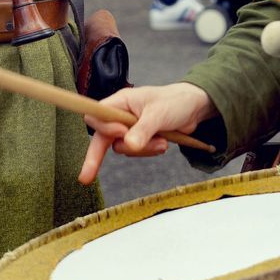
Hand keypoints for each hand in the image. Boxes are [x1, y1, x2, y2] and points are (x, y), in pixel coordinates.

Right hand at [78, 83, 216, 184]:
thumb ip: (143, 130)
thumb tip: (129, 145)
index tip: (122, 132)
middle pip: (101, 137)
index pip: (97, 115)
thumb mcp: (159, 114)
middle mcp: (120, 115)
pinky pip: (135, 152)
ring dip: (142, 150)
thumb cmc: (175, 101)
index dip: (105, 127)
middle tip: (86, 178)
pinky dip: (149, 151)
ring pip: (122, 148)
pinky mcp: (139, 138)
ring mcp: (129, 128)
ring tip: (162, 142)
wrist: (194, 108)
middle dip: (96, 157)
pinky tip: (162, 144)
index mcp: (120, 102)